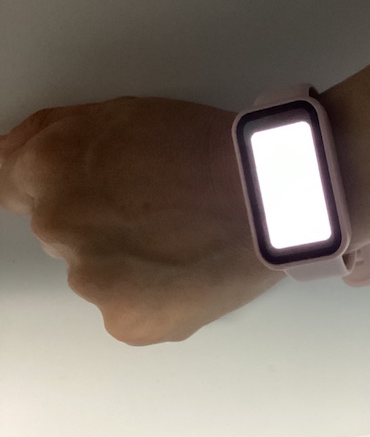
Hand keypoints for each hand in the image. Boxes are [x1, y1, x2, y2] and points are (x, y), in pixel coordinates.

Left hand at [0, 97, 283, 344]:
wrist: (275, 196)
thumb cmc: (213, 150)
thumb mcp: (128, 114)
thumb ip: (53, 134)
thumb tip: (7, 155)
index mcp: (52, 172)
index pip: (11, 185)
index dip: (56, 187)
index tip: (90, 194)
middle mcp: (60, 230)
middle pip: (64, 232)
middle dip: (102, 222)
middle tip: (163, 211)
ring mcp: (94, 283)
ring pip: (99, 273)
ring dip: (130, 262)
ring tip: (185, 242)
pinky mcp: (128, 322)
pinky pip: (126, 309)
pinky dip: (152, 296)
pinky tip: (188, 273)